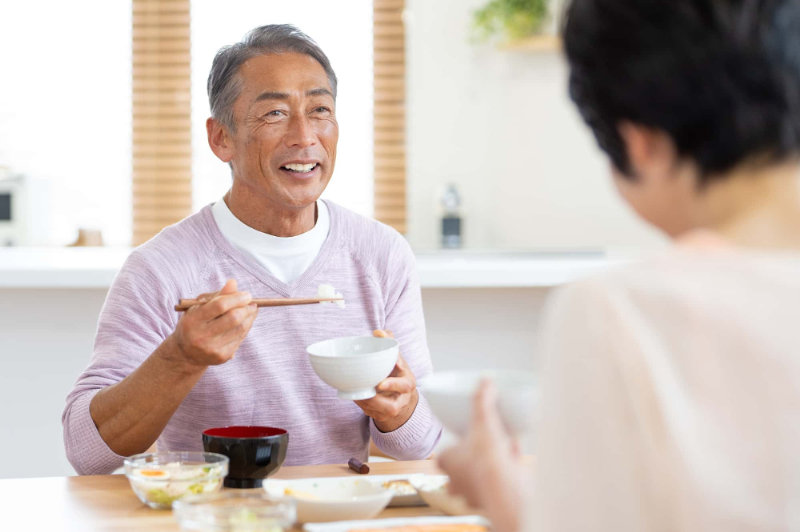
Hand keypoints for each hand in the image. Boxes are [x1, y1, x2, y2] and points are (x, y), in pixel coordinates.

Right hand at [169, 279, 257, 367]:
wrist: (185, 353)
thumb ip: (216, 295)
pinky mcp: (222, 357)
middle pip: (233, 318)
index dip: (237, 298)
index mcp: (193, 319)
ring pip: (240, 329)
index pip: (220, 305)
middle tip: (252, 303)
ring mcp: (212, 348)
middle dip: (247, 308)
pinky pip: (240, 339)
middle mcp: (201, 336)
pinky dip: (246, 328)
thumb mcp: (198, 307)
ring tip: (251, 310)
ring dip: (250, 317)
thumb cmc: (194, 323)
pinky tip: (245, 322)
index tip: (247, 295)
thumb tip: (234, 283)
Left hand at [355, 330, 418, 431]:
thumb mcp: (397, 357)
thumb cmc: (396, 372)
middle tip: (362, 391)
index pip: (404, 385)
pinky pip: (369, 413)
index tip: (380, 383)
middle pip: (391, 406)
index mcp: (408, 383)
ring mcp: (391, 410)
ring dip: (364, 401)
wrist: (400, 393)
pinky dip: (360, 403)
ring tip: (355, 390)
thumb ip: (389, 342)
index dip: (393, 385)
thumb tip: (379, 332)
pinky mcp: (381, 416)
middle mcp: (402, 400)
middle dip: (375, 400)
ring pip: (376, 411)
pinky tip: (354, 393)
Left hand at [438, 380, 524, 531]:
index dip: (458, 441)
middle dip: (477, 450)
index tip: (469, 432)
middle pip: (464, 463)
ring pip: (482, 472)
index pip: (446, 451)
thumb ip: (482, 400)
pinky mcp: (494, 500)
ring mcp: (474, 494)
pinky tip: (515, 455)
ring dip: (493, 458)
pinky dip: (507, 466)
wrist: (507, 489)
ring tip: (505, 442)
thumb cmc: (487, 458)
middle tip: (488, 438)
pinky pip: (499, 478)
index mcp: (446, 463)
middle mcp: (456, 482)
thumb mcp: (483, 421)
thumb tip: (486, 379)